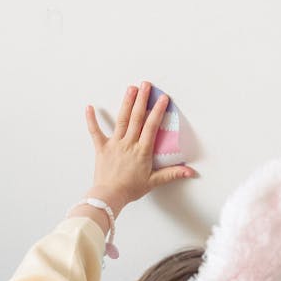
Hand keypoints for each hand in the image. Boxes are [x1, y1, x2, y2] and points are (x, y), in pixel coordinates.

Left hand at [83, 82, 194, 216]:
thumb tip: (191, 172)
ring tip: (131, 88)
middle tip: (146, 84)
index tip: (162, 98)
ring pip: (121, 120)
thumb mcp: (154, 181)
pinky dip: (92, 119)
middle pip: (136, 117)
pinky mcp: (101, 148)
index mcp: (142, 150)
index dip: (157, 110)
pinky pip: (95, 131)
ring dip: (126, 103)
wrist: (109, 196)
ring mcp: (114, 144)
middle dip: (142, 99)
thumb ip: (172, 174)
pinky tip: (89, 107)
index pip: (151, 126)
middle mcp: (128, 143)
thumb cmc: (130, 189)